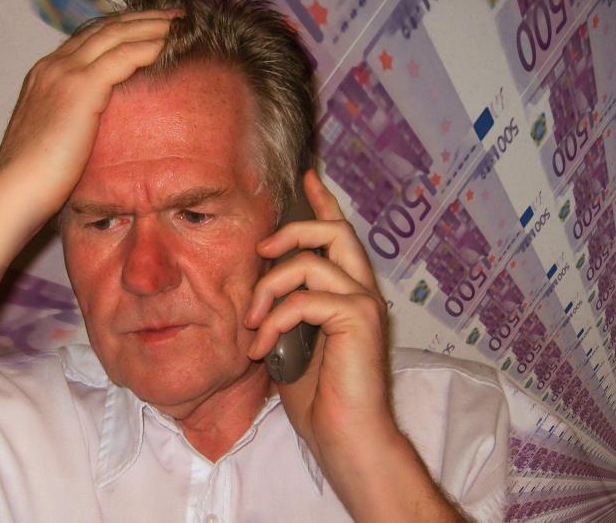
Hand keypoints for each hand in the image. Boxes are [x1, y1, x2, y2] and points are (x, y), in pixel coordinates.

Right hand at [0, 10, 178, 225]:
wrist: (14, 191)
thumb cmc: (37, 178)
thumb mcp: (56, 137)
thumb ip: (74, 120)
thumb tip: (97, 129)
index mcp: (46, 74)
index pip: (90, 37)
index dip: (123, 28)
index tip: (151, 25)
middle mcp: (53, 66)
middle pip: (105, 28)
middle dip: (143, 18)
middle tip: (175, 14)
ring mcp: (65, 74)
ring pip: (117, 35)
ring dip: (151, 25)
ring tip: (180, 22)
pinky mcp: (80, 89)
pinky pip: (123, 57)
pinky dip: (149, 47)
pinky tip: (169, 44)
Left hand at [246, 169, 393, 464]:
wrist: (348, 439)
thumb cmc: (322, 399)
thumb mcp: (293, 343)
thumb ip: (286, 310)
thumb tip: (260, 289)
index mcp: (349, 293)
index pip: (339, 235)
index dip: (323, 202)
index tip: (307, 176)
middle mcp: (363, 291)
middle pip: (334, 231)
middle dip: (292, 230)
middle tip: (262, 247)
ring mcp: (365, 303)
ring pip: (310, 263)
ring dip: (268, 289)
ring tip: (251, 323)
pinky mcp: (359, 318)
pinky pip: (305, 298)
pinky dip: (274, 319)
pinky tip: (262, 346)